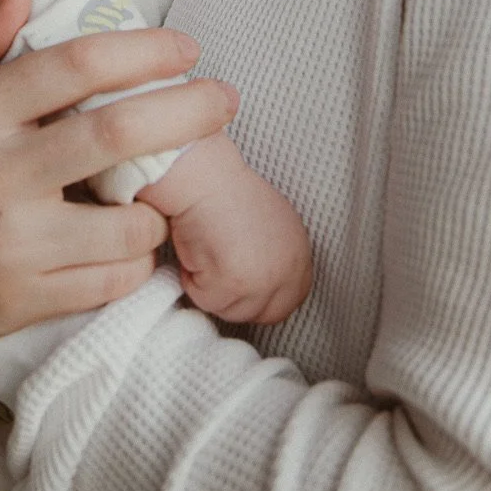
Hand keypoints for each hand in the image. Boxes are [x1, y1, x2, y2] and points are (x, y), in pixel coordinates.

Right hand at [0, 0, 233, 489]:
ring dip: (159, 205)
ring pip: (130, 221)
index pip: (77, 65)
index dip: (144, 49)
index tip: (185, 47)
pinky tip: (124, 242)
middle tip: (225, 101)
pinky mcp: (20, 302)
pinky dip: (134, 261)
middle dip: (190, 111)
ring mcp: (10, 245)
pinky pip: (111, 282)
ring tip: (156, 192)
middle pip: (121, 132)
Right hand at [142, 131, 312, 326]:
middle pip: (262, 314)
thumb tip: (256, 283)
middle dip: (235, 299)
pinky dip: (191, 279)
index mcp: (299, 254)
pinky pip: (204, 299)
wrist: (204, 177)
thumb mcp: (267, 225)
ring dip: (209, 287)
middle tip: (214, 270)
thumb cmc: (224, 192)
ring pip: (229, 310)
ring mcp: (265, 280)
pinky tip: (195, 248)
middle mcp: (290, 269)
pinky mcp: (235, 284)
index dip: (258, 298)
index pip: (289, 300)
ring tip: (205, 249)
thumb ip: (272, 256)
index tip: (236, 285)